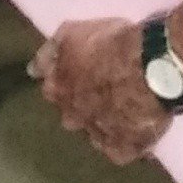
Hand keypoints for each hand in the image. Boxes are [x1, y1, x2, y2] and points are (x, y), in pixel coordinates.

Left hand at [29, 17, 167, 164]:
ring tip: (126, 112)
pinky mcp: (121, 150)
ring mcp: (96, 135)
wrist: (149, 70)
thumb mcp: (72, 32)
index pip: (52, 90)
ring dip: (105, 125)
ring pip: (96, 134)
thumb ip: (50, 52)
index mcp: (56, 88)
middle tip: (105, 93)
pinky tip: (137, 132)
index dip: (67, 83)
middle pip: (72, 115)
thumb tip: (33, 70)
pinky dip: (126, 142)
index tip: (79, 77)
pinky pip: (119, 151)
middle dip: (84, 108)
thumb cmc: (110, 44)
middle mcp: (71, 116)